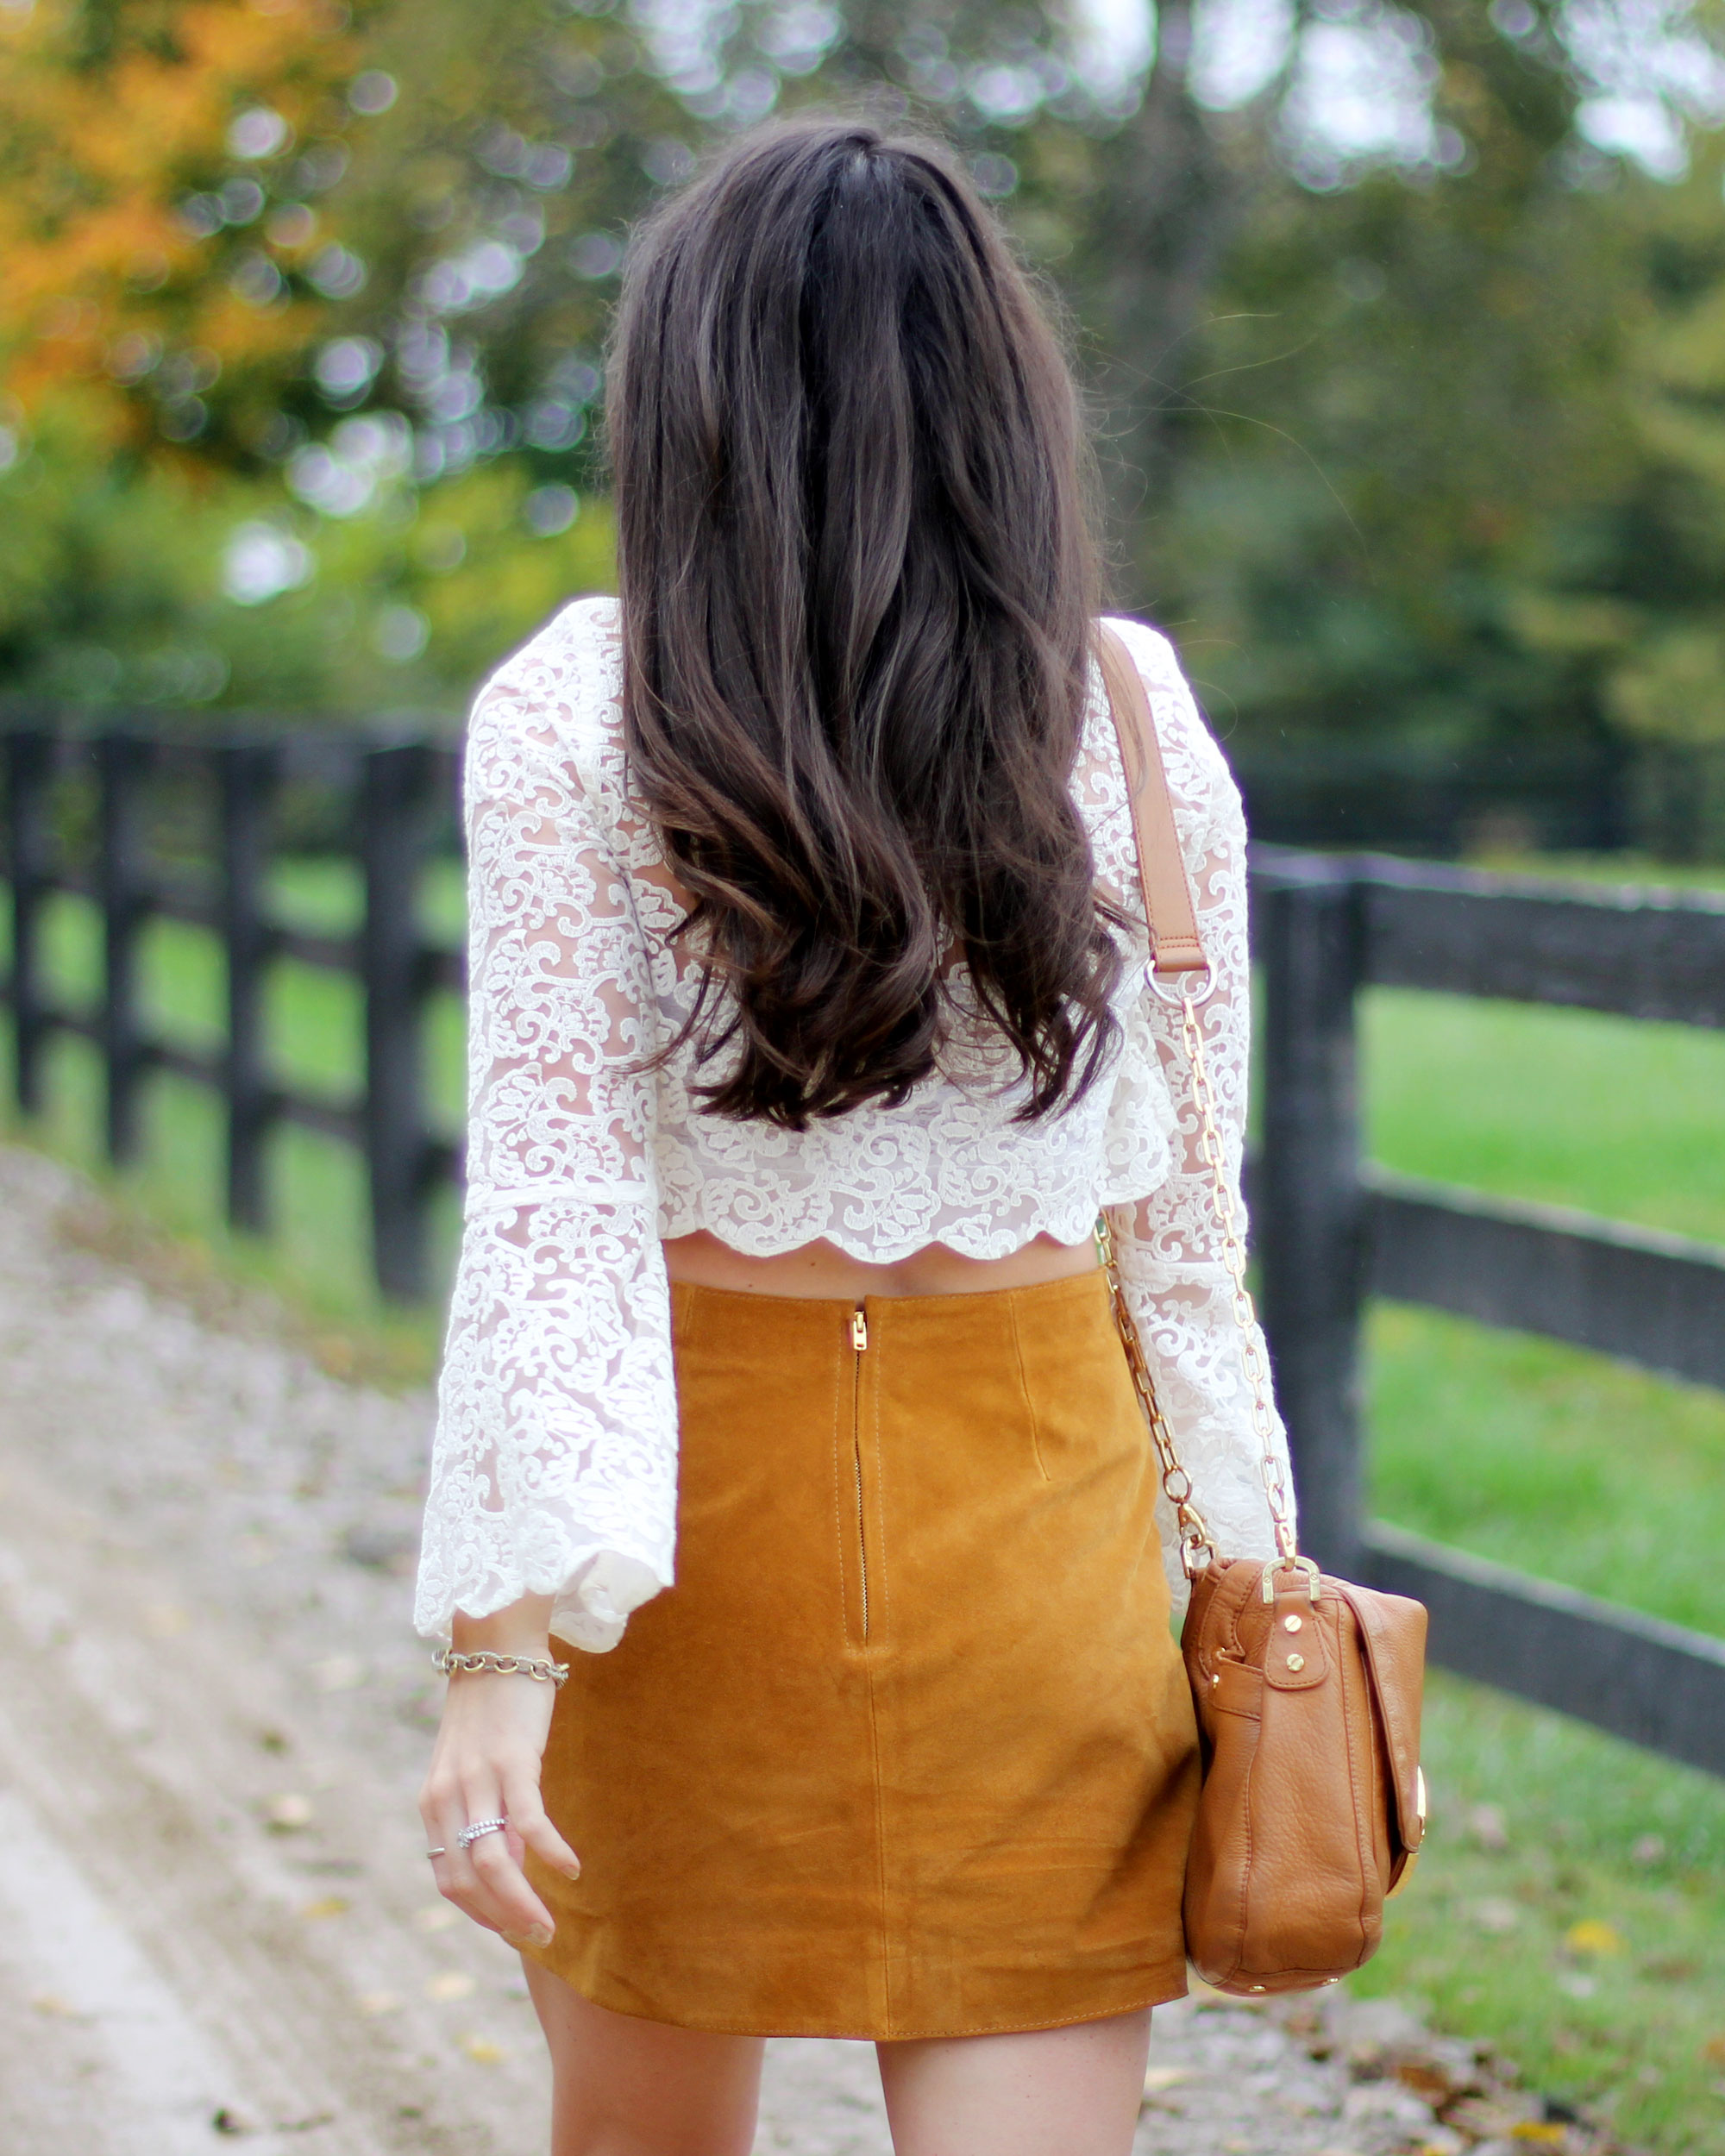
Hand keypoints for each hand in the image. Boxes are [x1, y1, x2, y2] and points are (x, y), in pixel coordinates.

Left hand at [417, 1598, 581, 1948]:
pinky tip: (572, 1870)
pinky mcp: (512, 1760)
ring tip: (551, 1923)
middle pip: (469, 1881)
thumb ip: (484, 1816)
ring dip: (523, 1902)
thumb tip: (514, 1868)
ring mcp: (478, 1780)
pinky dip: (549, 1853)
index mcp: (434, 1803)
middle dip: (503, 1919)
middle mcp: (448, 1797)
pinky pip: (529, 1821)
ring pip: (495, 1862)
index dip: (480, 1913)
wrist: (496, 1646)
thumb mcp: (476, 1769)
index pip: (449, 1880)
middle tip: (539, 1938)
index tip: (512, 1929)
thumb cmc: (491, 1710)